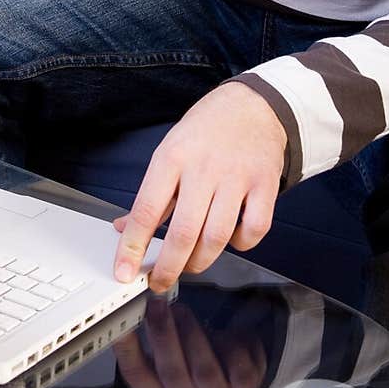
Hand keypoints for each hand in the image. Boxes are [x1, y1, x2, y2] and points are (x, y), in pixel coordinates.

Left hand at [112, 81, 286, 293]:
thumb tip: (123, 228)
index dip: (132, 247)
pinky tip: (230, 240)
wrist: (254, 105)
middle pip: (184, 232)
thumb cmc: (206, 131)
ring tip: (190, 264)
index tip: (123, 271)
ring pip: (217, 237)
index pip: (146, 210)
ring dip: (200, 261)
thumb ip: (152, 194)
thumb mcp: (169, 151)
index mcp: (172, 158)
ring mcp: (237, 177)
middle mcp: (203, 169)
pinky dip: (240, 244)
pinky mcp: (265, 185)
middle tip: (159, 282)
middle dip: (168, 268)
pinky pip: (254, 230)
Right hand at [115, 297, 268, 387]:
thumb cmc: (192, 354)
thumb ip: (153, 332)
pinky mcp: (242, 385)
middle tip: (155, 304)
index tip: (121, 324)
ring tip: (180, 309)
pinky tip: (222, 331)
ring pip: (203, 368)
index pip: (137, 375)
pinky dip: (229, 343)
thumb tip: (136, 302)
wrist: (232, 366)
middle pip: (171, 372)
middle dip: (162, 334)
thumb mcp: (169, 347)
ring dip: (190, 333)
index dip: (127, 351)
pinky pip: (236, 364)